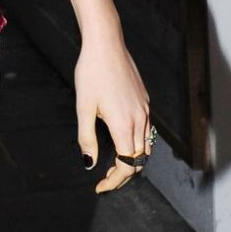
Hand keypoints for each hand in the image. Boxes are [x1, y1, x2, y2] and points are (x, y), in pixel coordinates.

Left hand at [74, 30, 151, 194]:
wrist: (106, 45)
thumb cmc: (91, 74)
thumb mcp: (83, 108)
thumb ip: (87, 138)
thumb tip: (89, 164)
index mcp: (124, 124)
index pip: (127, 165)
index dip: (115, 181)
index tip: (100, 187)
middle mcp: (140, 119)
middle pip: (139, 159)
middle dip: (123, 174)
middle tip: (104, 180)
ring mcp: (145, 110)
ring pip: (145, 146)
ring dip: (132, 161)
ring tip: (113, 165)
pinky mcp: (145, 101)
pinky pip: (147, 131)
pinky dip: (137, 144)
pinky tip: (123, 142)